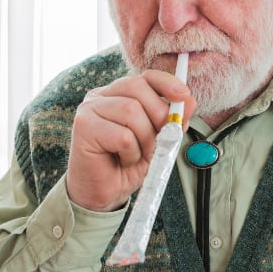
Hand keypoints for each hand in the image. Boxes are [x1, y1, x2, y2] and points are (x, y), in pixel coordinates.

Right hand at [65, 69, 193, 210]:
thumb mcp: (156, 141)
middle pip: (137, 88)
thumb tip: (189, 101)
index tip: (184, 96)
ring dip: (144, 139)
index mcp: (117, 94)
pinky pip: (122, 135)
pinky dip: (131, 153)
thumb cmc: (126, 165)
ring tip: (136, 155)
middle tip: (161, 140)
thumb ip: (171, 121)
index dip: (166, 83)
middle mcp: (100, 96)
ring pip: (131, 111)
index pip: (144, 77)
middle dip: (159, 114)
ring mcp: (89, 109)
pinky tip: (122, 160)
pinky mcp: (83, 127)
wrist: (102, 195)